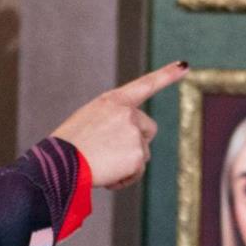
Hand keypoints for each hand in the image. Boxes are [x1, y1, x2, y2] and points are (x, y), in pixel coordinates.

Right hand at [49, 61, 186, 190]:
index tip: (184, 67)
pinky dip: (125, 178)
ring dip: (127, 163)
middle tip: (110, 153)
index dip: (167, 75)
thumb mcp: (89, 121)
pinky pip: (138, 171)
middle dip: (136, 142)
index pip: (145, 84)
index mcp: (113, 101)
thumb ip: (113, 121)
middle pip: (148, 129)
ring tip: (102, 165)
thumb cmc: (69, 146)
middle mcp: (127, 113)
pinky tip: (107, 177)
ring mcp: (134, 132)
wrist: (61, 164)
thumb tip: (132, 139)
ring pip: (142, 153)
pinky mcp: (138, 154)